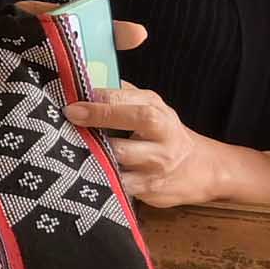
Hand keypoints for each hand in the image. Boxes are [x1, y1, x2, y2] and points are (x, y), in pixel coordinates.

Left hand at [73, 82, 268, 207]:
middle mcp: (160, 138)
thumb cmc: (164, 133)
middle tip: (68, 120)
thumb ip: (121, 94)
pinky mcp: (148, 189)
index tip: (70, 105)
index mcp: (156, 113)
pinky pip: (118, 184)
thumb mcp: (150, 106)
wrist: (202, 168)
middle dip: (96, 123)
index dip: (96, 103)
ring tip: (68, 147)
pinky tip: (82, 171)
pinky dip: (100, 178)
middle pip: (126, 131)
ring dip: (92, 153)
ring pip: (120, 160)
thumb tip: (84, 79)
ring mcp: (155, 165)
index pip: (126, 102)